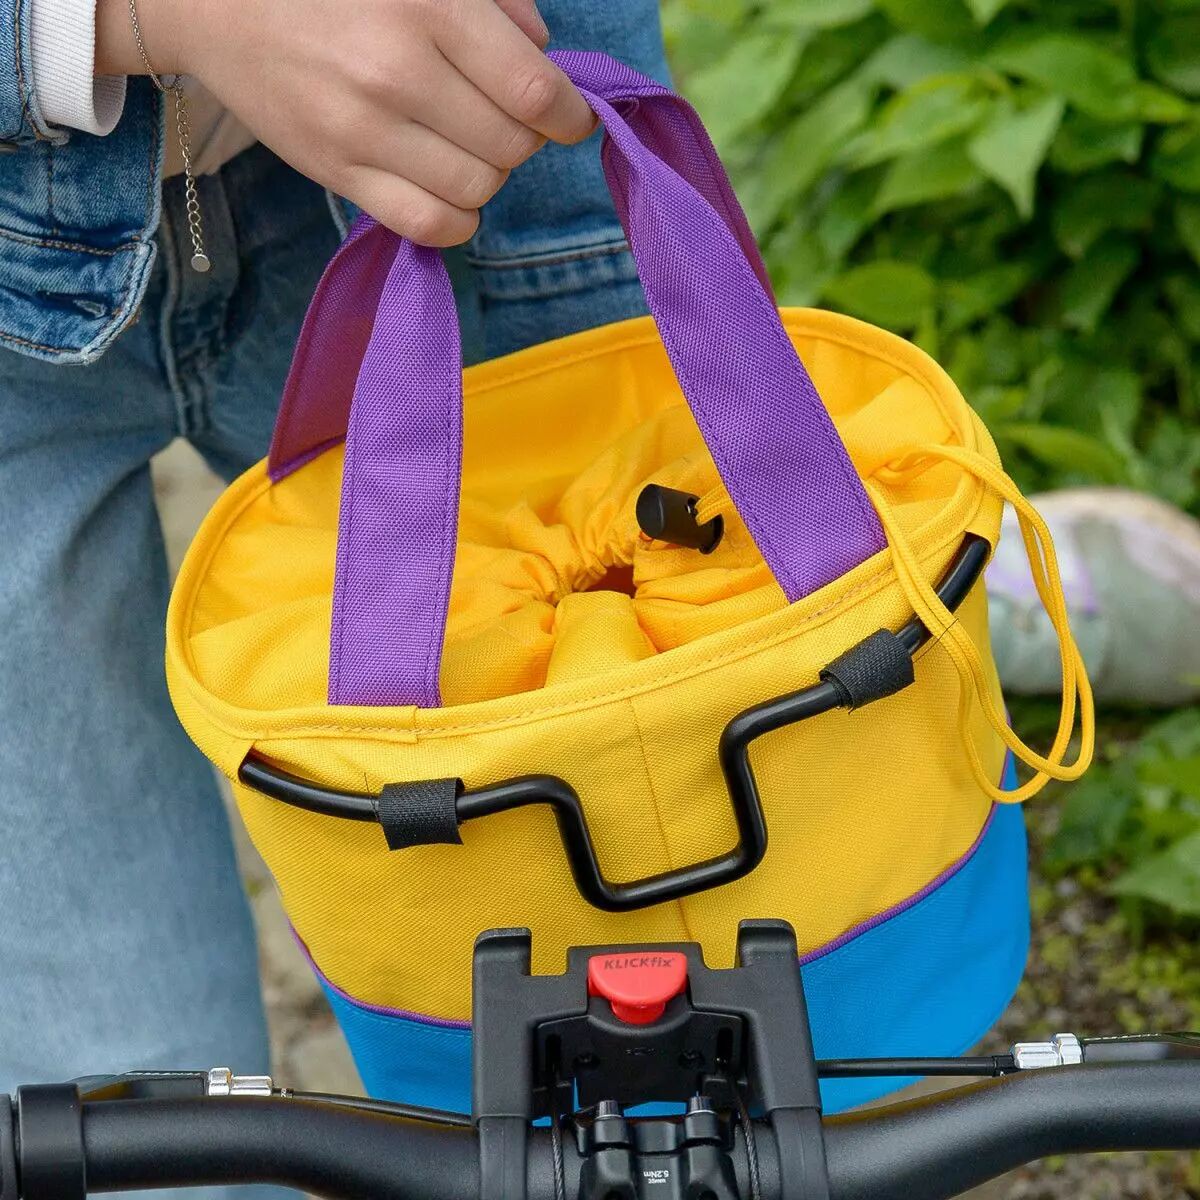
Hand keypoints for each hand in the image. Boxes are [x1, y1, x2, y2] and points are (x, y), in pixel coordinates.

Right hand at [96, 0, 595, 244]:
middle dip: (524, 138)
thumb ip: (494, 2)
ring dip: (488, 175)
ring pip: (478, 190)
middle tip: (500, 117)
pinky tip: (447, 189)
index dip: (571, 116)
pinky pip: (429, 226)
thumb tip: (542, 55)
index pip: (533, 92)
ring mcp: (363, 131)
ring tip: (465, 144)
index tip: (574, 118)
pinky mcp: (337, 173)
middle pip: (512, 147)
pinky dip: (456, 218)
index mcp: (429, 8)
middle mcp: (397, 73)